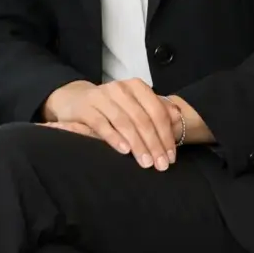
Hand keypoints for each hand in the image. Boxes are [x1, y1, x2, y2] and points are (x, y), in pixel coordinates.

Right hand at [43, 79, 179, 169]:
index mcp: (136, 87)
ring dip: (138, 144)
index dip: (166, 135)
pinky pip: (102, 124)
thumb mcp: (134, 106)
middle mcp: (120, 88)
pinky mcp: (86, 108)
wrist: (75, 100)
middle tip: (161, 165)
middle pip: (143, 119)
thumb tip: (178, 118)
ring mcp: (102, 97)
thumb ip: (155, 111)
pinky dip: (114, 138)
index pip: (157, 111)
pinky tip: (124, 151)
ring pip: (124, 122)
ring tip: (146, 163)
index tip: (171, 157)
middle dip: (154, 144)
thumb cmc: (111, 107)